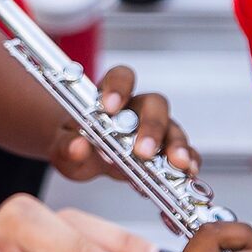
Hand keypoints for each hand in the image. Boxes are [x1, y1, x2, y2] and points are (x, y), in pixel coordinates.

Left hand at [46, 62, 200, 186]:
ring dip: (176, 146)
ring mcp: (155, 130)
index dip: (118, 87)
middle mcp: (137, 109)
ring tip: (176, 165)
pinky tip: (188, 174)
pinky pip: (184, 153)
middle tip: (143, 151)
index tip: (110, 106)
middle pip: (154, 104)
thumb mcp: (62, 146)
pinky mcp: (166, 152)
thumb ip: (66, 146)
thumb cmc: (73, 142)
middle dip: (152, 126)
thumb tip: (78, 146)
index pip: (121, 77)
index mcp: (110, 96)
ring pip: (173, 129)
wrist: (83, 156)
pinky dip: (188, 162)